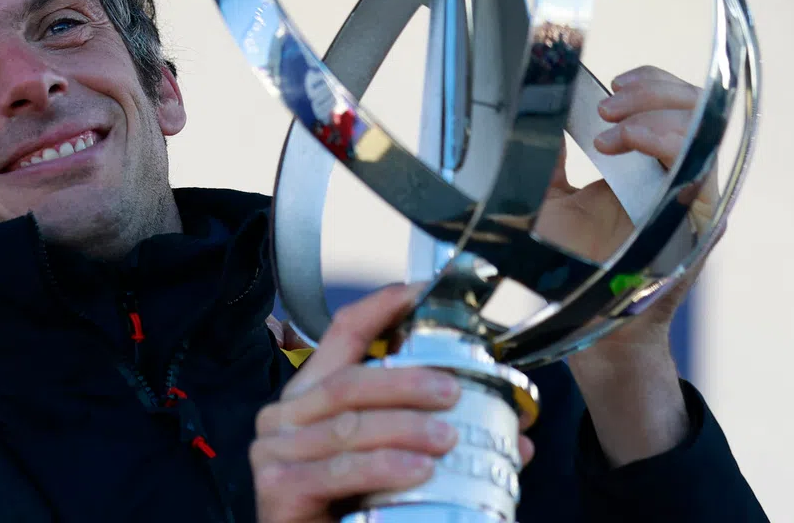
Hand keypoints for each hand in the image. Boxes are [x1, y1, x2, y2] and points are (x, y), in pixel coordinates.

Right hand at [252, 284, 533, 522]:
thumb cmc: (344, 505)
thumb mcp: (389, 462)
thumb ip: (438, 441)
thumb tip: (518, 440)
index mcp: (310, 395)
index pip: (342, 335)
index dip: (379, 308)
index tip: (418, 292)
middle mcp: (285, 414)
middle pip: (349, 380)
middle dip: (405, 380)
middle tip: (453, 392)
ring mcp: (275, 450)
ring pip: (348, 425)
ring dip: (403, 427)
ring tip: (447, 437)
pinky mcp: (277, 487)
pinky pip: (339, 469)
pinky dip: (383, 467)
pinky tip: (418, 471)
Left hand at [533, 64, 718, 353]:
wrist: (581, 317)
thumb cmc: (565, 265)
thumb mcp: (546, 199)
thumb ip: (545, 159)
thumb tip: (527, 117)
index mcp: (646, 167)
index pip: (666, 107)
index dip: (646, 85)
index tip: (609, 84)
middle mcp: (675, 176)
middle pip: (691, 107)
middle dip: (648, 92)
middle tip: (605, 103)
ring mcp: (690, 196)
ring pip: (700, 127)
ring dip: (652, 112)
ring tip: (609, 127)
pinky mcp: (699, 219)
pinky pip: (699, 166)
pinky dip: (661, 141)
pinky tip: (623, 144)